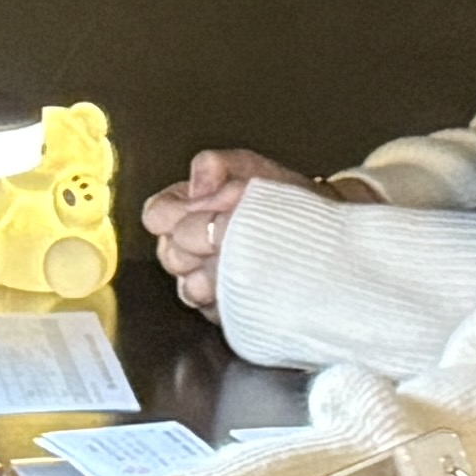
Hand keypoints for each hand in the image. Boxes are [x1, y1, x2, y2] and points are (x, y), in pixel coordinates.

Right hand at [143, 148, 332, 311]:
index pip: (156, 216)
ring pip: (188, 287)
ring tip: (246, 257)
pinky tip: (253, 280)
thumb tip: (199, 182)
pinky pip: (214, 310)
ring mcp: (203, 281)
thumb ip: (216, 165)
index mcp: (186, 210)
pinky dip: (233, 296)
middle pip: (169, 254)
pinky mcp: (224, 309)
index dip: (178, 214)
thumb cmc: (283, 201)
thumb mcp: (252, 170)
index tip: (209, 208)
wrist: (319, 233)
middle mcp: (189, 247)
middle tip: (232, 232)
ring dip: (218, 272)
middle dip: (201, 242)